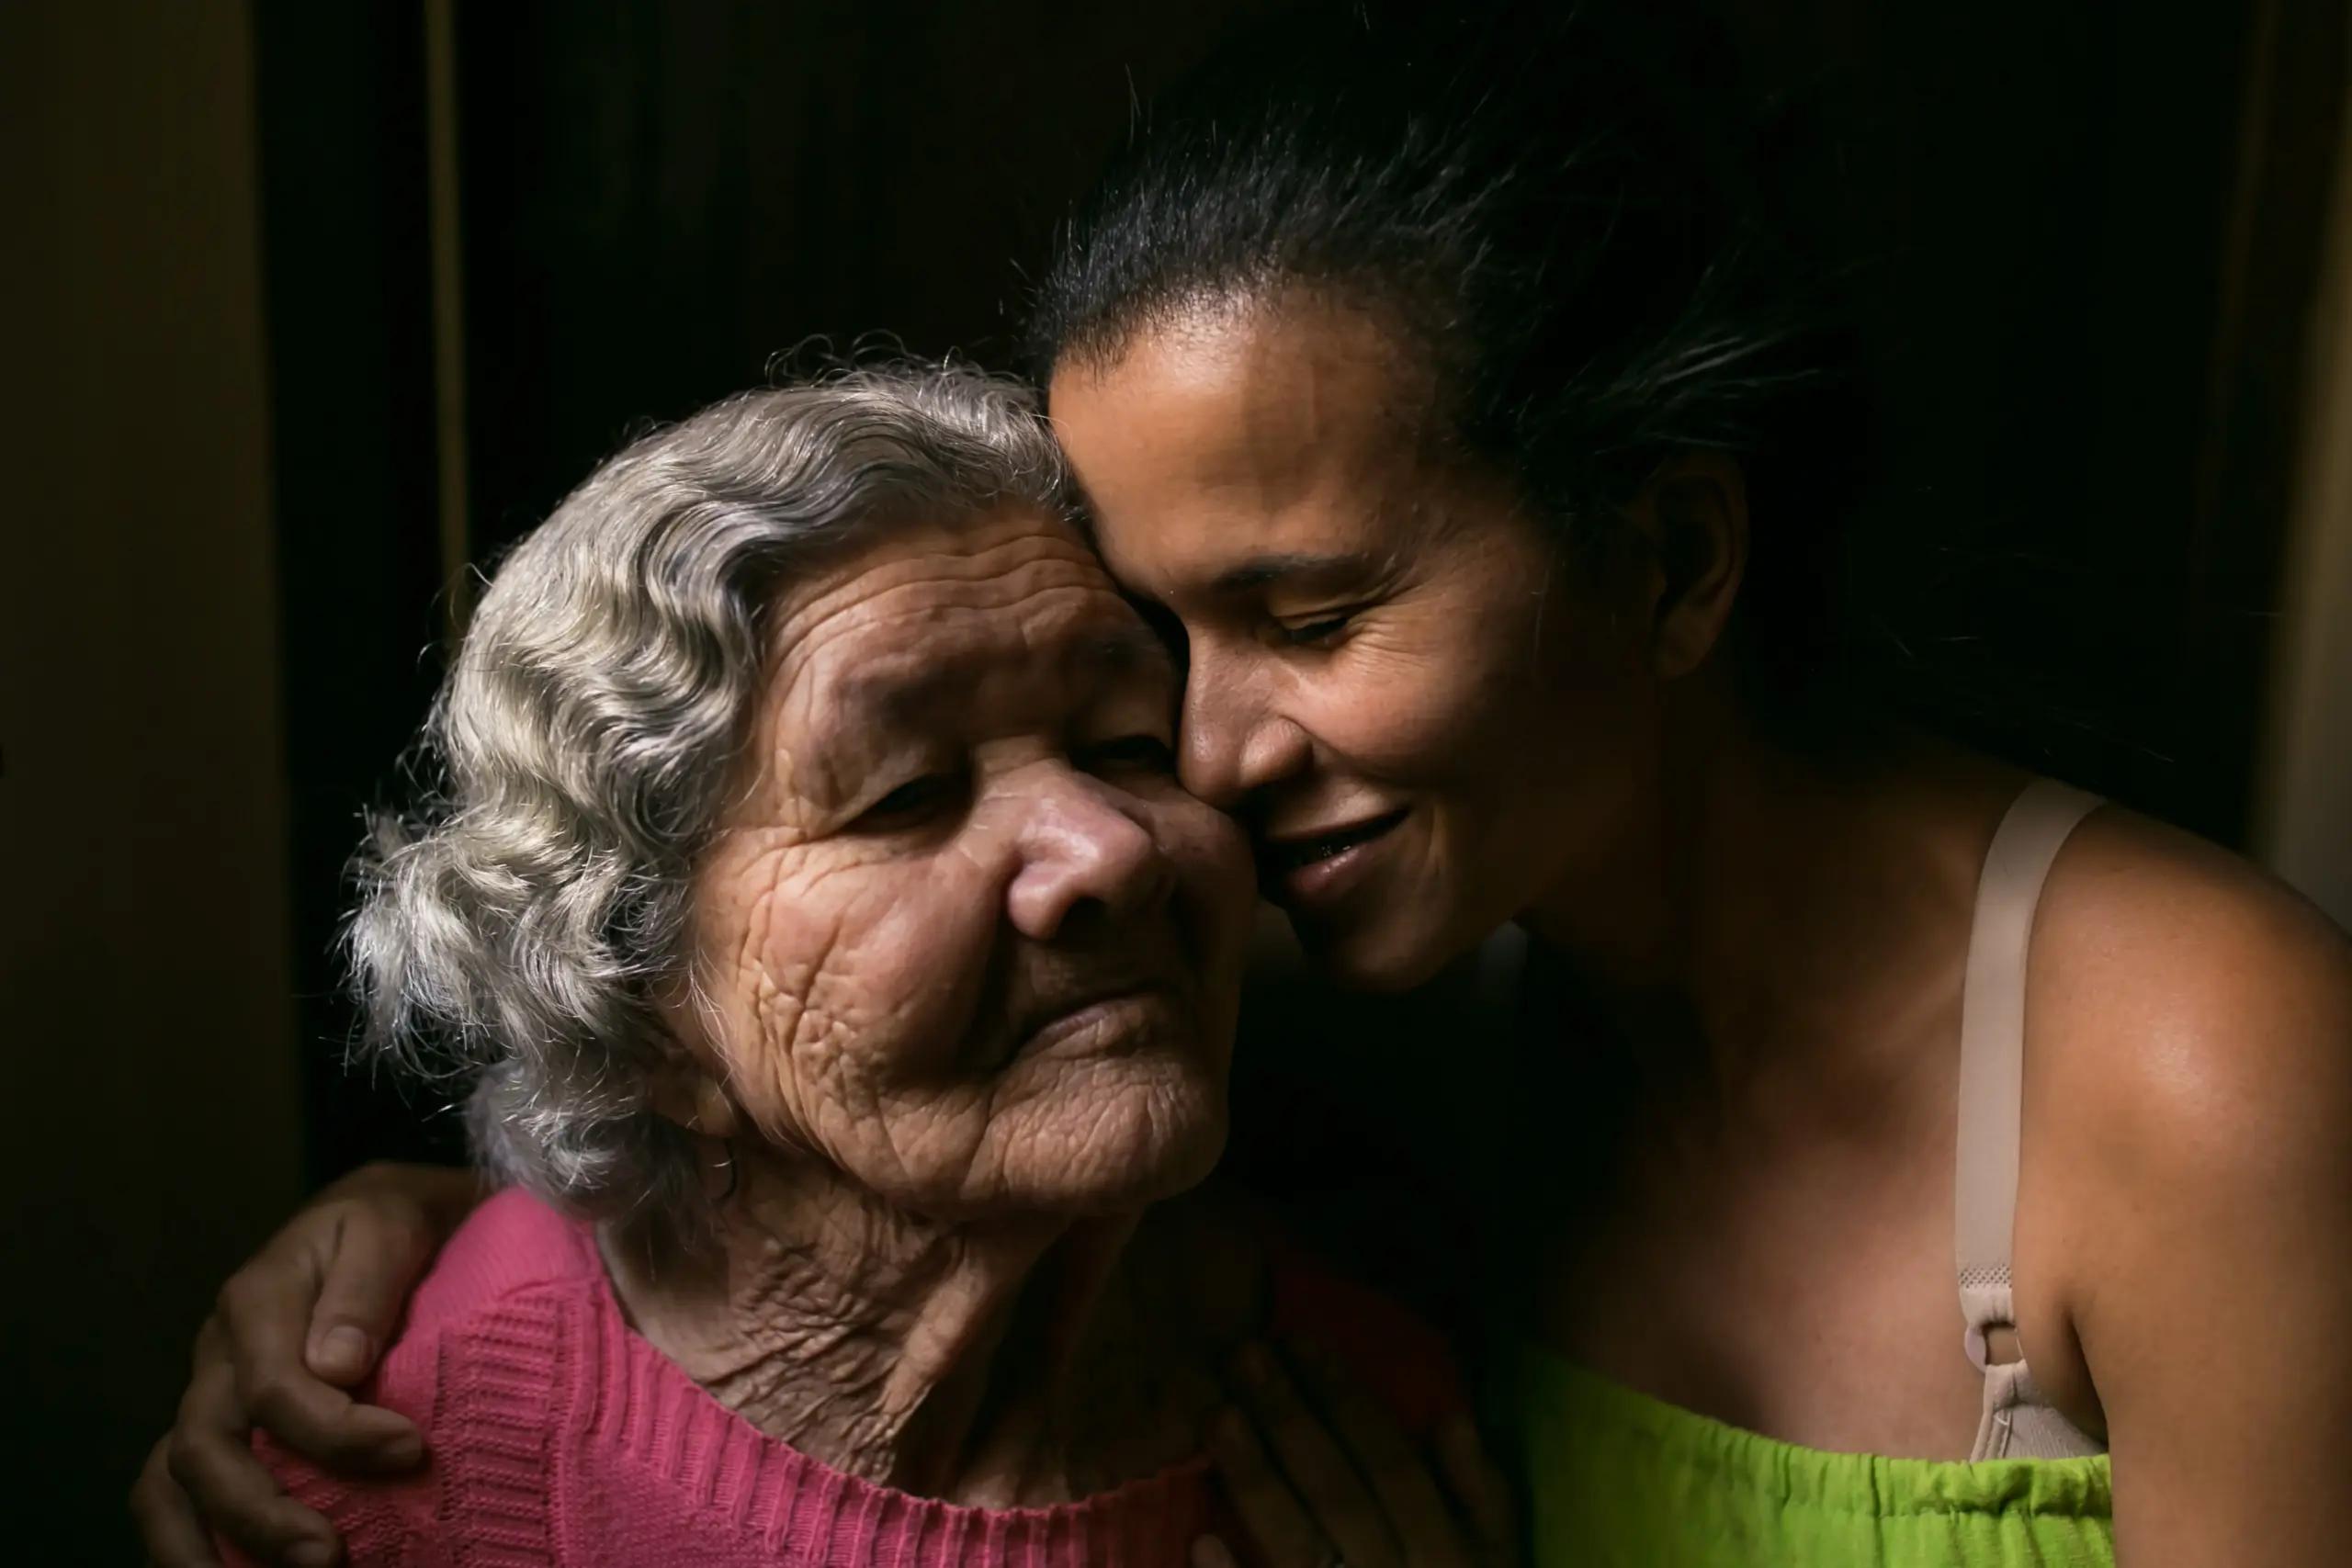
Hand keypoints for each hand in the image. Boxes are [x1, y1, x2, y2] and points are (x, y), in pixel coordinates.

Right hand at [128, 1162, 482, 1566]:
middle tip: (331, 1557)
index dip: (335, 1431)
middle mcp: (218, 1353)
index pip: (273, 1385)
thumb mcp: (392, 1225)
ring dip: (211, 1546)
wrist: (382, 1216)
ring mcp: (208, 1394)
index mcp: (259, 1297)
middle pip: (205, 1447)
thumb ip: (366, 1286)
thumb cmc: (395, 1224)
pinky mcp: (215, 1428)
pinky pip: (171, 1496)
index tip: (410, 1451)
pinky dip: (189, 1546)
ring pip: (170, 1482)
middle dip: (261, 1512)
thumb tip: (337, 1365)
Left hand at [1194, 1337, 1515, 1567]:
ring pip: (1299, 1548)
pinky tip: (1200, 1540)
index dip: (1347, 1400)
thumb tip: (1451, 1419)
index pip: (1393, 1465)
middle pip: (1339, 1494)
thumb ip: (1484, 1499)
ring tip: (1213, 1416)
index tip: (1298, 1339)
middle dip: (1289, 1421)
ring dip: (1256, 1482)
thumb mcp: (1499, 1562)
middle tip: (1241, 1355)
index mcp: (1446, 1556)